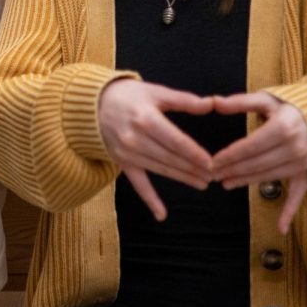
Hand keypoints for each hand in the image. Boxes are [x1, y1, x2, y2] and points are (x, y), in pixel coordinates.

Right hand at [97, 79, 213, 220]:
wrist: (93, 104)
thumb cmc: (128, 95)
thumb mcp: (155, 92)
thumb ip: (183, 100)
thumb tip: (210, 104)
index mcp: (145, 118)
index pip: (175, 140)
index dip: (193, 153)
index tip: (210, 163)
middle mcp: (135, 138)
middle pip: (170, 157)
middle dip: (193, 168)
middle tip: (213, 176)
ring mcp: (127, 153)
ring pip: (160, 169)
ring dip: (182, 178)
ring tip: (202, 183)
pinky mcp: (122, 162)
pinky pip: (137, 183)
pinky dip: (149, 199)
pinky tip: (162, 214)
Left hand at [210, 92, 306, 233]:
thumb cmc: (291, 105)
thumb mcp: (267, 99)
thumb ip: (240, 102)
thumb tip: (214, 102)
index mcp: (283, 128)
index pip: (249, 146)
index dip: (228, 156)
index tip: (211, 162)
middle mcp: (295, 147)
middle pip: (256, 164)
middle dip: (231, 170)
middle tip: (211, 175)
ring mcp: (303, 163)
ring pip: (268, 176)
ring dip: (246, 182)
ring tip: (226, 183)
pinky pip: (299, 195)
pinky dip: (290, 211)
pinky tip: (281, 228)